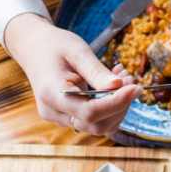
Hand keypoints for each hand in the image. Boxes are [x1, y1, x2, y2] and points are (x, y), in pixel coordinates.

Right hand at [5, 14, 138, 135]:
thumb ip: (96, 71)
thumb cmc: (54, 45)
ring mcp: (60, 117)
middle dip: (120, 105)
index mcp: (51, 94)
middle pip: (96, 124)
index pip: (89, 112)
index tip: (135, 88)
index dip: (116, 103)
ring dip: (118, 106)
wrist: (34, 47)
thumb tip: (119, 86)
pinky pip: (95, 119)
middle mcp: (54, 112)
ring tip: (124, 78)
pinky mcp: (68, 116)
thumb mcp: (77, 51)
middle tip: (130, 79)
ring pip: (99, 125)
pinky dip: (111, 106)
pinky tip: (114, 85)